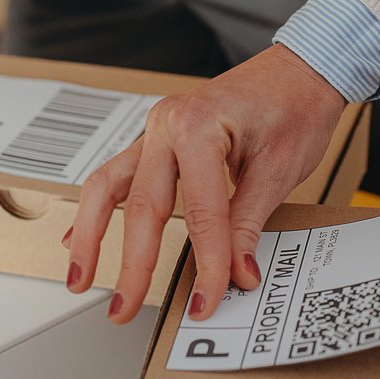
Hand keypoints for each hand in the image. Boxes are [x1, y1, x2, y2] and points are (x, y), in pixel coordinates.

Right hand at [68, 46, 348, 323]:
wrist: (302, 68)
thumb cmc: (295, 105)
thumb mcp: (279, 170)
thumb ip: (247, 225)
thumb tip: (236, 273)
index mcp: (199, 127)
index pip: (200, 214)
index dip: (205, 264)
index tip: (206, 301)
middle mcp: (167, 125)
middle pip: (141, 206)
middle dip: (133, 265)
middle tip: (122, 310)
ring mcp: (156, 130)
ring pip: (107, 187)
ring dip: (89, 236)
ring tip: (80, 279)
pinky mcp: (157, 140)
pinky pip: (117, 176)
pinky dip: (98, 210)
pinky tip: (77, 239)